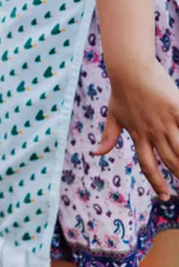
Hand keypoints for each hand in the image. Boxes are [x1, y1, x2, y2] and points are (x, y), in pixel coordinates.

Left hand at [94, 60, 178, 199]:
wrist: (129, 69)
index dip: (156, 183)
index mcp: (138, 136)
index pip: (147, 165)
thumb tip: (96, 153)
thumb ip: (108, 136)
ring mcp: (166, 121)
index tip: (165, 198)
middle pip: (170, 161)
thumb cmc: (122, 92)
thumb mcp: (113, 116)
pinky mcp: (176, 108)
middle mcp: (152, 132)